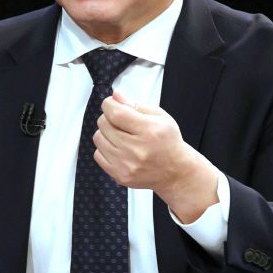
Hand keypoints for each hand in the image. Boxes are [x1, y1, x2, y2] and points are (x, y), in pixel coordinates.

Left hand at [93, 91, 217, 222]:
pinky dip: (105, 148)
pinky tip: (118, 148)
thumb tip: (116, 96)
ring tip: (120, 134)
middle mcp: (137, 149)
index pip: (116, 113)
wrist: (175, 171)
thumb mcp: (160, 117)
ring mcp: (126, 164)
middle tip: (120, 120)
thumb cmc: (168, 142)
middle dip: (109, 117)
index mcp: (149, 131)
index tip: (111, 103)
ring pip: (98, 138)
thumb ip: (135, 105)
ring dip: (106, 133)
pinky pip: (98, 154)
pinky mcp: (119, 175)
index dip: (109, 104)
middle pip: (104, 124)